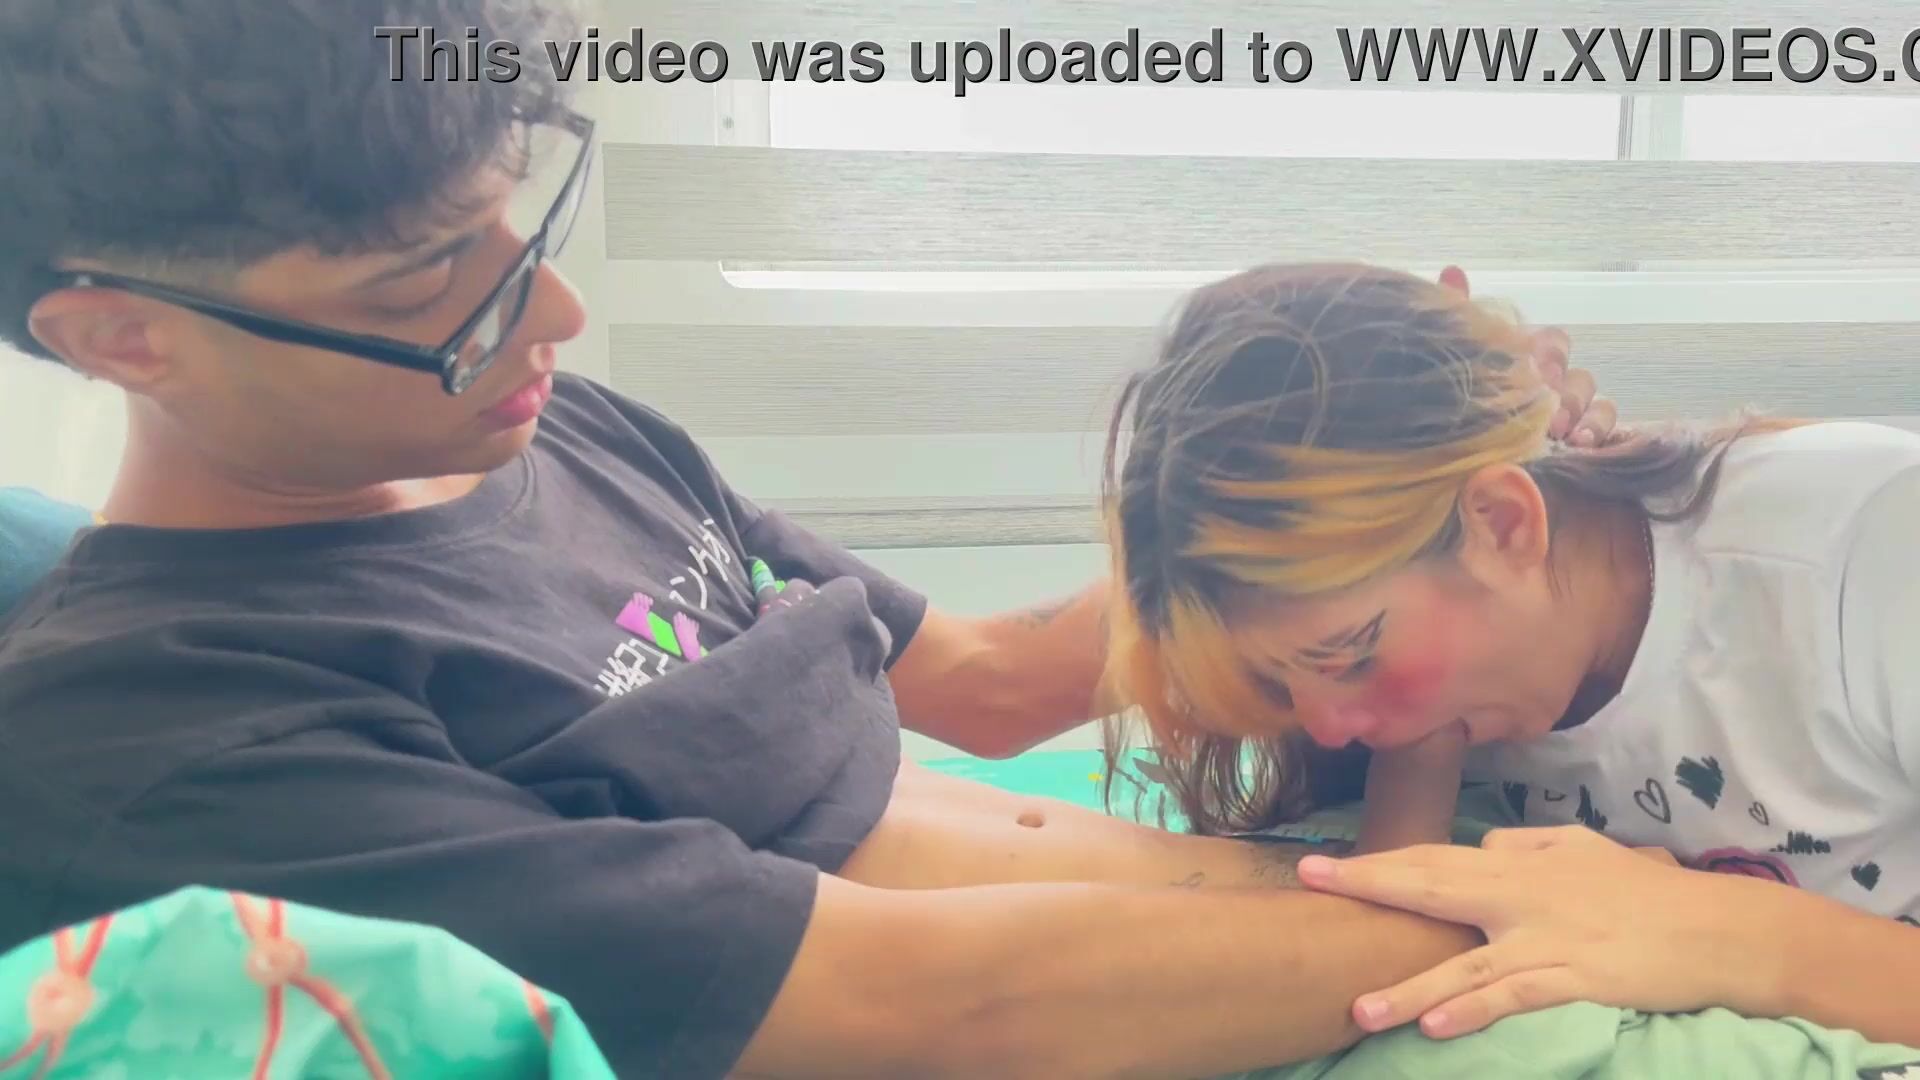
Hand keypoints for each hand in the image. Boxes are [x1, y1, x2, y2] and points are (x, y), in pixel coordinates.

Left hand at [1294, 825, 1780, 1037]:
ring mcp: (1548, 938)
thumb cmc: (1650, 890)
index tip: (1321, 864)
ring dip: (1410, 989)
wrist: (1719, 927)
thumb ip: (1526, 845)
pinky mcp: (1578, 977)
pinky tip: (1438, 1026)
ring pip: (1466, 966)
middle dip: (1368, 887)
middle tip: (1309, 884)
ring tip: (1361, 1009)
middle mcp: (1523, 895)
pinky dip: (1476, 1011)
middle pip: (1432, 889)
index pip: (1432, 860)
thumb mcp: (1584, 850)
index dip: (1376, 861)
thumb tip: (1480, 843)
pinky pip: (1516, 997)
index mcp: (1520, 866)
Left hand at [1439, 265, 1616, 446]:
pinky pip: (1607, 425)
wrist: (1457, 485)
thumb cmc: (1456, 424)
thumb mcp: (1451, 368)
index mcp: (1518, 364)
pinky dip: (1597, 428)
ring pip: (1591, 393)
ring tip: (1560, 431)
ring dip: (1578, 407)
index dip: (1546, 351)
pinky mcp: (1585, 442)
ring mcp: (1568, 414)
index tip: (1535, 369)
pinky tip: (1580, 442)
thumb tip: (1452, 270)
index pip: (1549, 341)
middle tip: (1544, 406)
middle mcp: (1546, 385)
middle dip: (1560, 383)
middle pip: (1571, 367)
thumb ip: (1457, 322)